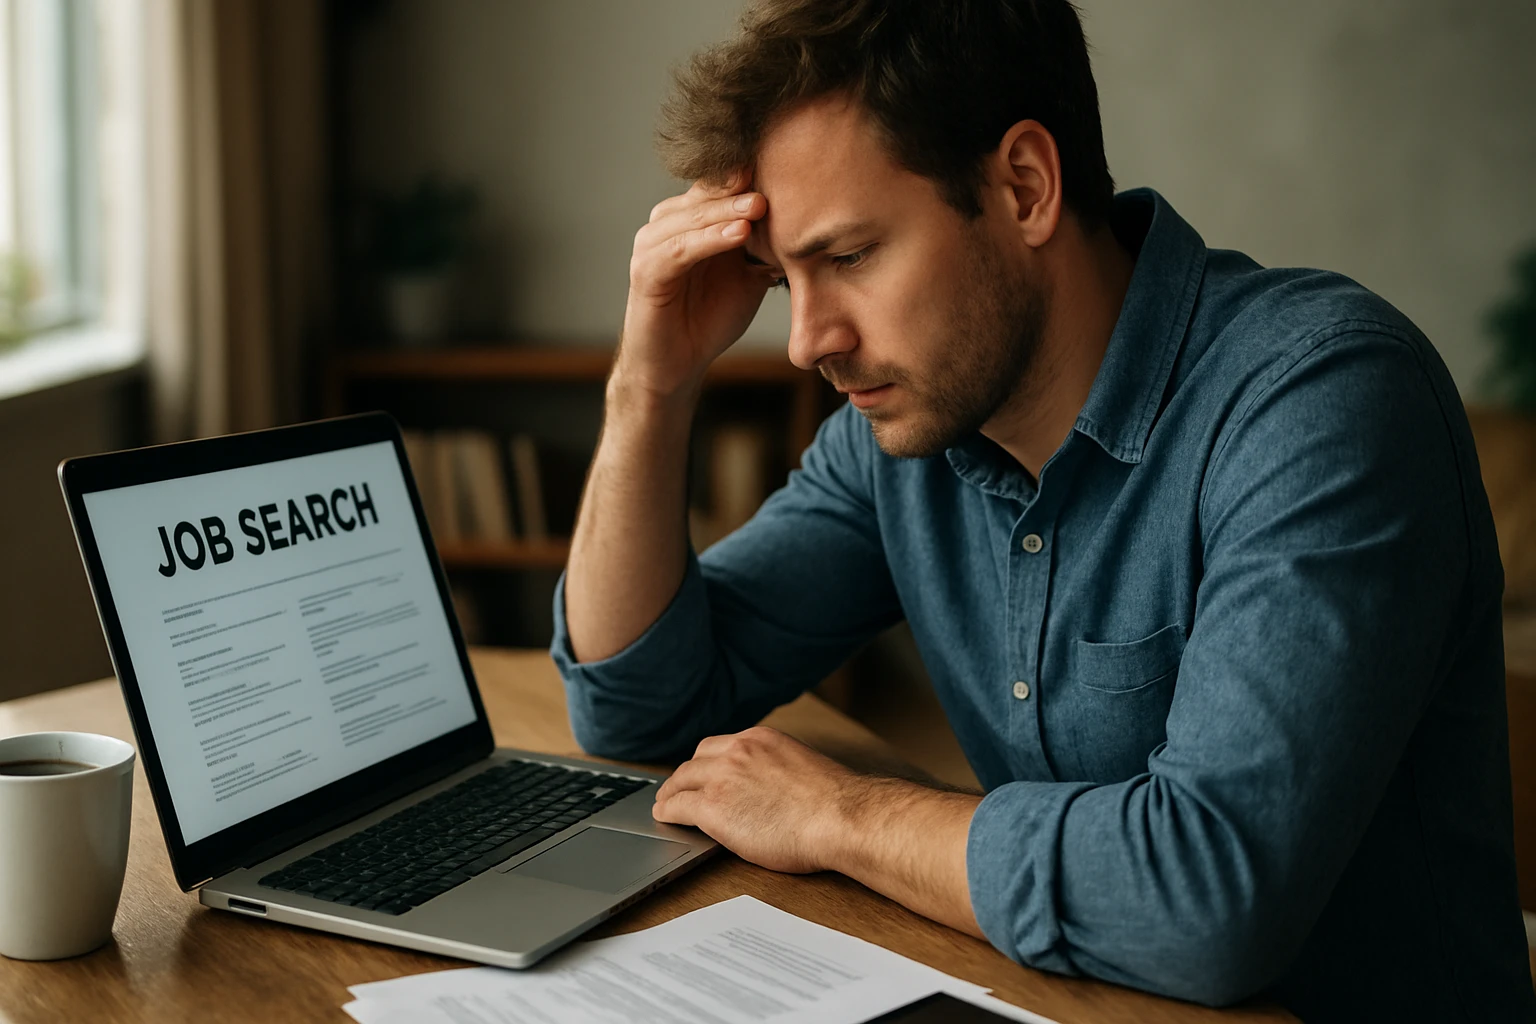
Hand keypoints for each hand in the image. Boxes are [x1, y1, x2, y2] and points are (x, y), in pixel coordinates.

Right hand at [618, 171, 769, 396]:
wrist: (679, 364)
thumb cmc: (710, 318)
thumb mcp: (746, 276)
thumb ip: (764, 246)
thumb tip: (806, 222)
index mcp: (691, 219)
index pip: (720, 184)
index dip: (751, 176)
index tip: (789, 166)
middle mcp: (667, 223)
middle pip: (707, 193)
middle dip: (742, 187)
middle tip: (777, 177)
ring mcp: (652, 244)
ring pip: (693, 217)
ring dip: (727, 210)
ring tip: (760, 206)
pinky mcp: (645, 271)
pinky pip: (679, 249)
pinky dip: (709, 240)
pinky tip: (739, 234)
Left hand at [652, 726, 859, 873]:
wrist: (841, 817)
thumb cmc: (834, 804)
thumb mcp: (801, 769)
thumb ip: (777, 770)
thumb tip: (770, 788)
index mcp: (761, 739)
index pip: (720, 746)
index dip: (707, 763)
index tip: (703, 773)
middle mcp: (738, 750)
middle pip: (697, 760)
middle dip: (687, 776)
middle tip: (679, 789)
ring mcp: (723, 777)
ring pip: (682, 780)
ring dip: (672, 792)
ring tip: (666, 803)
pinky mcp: (712, 806)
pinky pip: (677, 806)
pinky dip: (667, 811)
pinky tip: (665, 817)